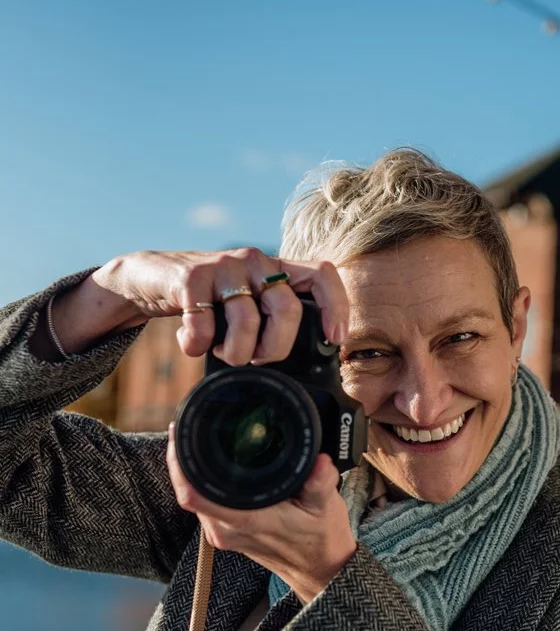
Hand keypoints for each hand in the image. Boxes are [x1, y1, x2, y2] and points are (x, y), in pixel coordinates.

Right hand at [92, 247, 347, 363]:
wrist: (152, 277)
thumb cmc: (209, 301)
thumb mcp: (247, 306)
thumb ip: (272, 322)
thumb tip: (304, 368)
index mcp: (276, 270)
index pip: (322, 274)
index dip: (335, 306)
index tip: (335, 339)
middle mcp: (256, 262)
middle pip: (288, 309)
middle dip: (276, 347)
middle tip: (258, 359)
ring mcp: (224, 266)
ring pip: (247, 320)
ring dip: (235, 352)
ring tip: (223, 353)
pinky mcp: (191, 277)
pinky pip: (204, 323)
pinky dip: (197, 345)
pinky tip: (192, 345)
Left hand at [167, 425, 356, 603]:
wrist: (319, 571)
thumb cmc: (321, 541)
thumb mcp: (326, 506)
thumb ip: (320, 482)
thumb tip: (320, 460)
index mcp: (246, 520)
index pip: (194, 494)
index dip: (179, 463)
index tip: (180, 433)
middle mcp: (227, 529)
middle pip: (188, 491)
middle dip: (184, 457)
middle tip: (187, 426)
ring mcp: (224, 533)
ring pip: (195, 496)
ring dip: (192, 470)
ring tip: (196, 440)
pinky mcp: (226, 533)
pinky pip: (204, 503)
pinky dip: (203, 482)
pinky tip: (210, 465)